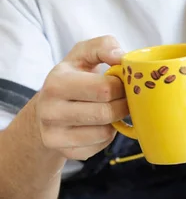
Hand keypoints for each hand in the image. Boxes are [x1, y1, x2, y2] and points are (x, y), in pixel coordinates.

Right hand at [35, 35, 128, 160]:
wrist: (48, 108)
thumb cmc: (74, 76)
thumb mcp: (83, 54)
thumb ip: (103, 46)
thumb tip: (119, 56)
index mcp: (56, 83)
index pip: (105, 89)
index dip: (122, 86)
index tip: (121, 83)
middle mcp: (49, 111)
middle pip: (107, 112)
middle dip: (123, 104)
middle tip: (124, 98)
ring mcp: (54, 135)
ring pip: (105, 132)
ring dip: (116, 121)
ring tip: (110, 109)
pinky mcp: (65, 152)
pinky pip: (100, 147)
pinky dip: (107, 136)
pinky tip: (100, 124)